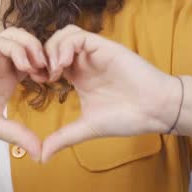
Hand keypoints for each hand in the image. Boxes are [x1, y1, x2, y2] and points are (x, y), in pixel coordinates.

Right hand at [0, 27, 47, 155]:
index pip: (35, 61)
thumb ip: (18, 135)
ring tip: (38, 67)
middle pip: (30, 43)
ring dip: (33, 47)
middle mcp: (0, 65)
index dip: (48, 67)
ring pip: (18, 36)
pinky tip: (24, 67)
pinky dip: (19, 49)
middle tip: (51, 73)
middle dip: (45, 53)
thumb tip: (40, 154)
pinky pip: (4, 42)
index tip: (54, 83)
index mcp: (7, 78)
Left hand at [40, 25, 181, 162]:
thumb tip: (42, 157)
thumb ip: (64, 138)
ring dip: (52, 49)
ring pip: (64, 35)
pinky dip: (65, 46)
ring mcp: (95, 53)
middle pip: (53, 43)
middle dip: (41, 56)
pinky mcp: (105, 47)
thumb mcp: (87, 128)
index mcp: (79, 76)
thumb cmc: (127, 118)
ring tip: (53, 72)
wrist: (155, 110)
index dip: (38, 68)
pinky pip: (79, 36)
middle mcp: (85, 62)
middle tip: (39, 75)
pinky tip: (63, 66)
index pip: (50, 60)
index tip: (35, 83)